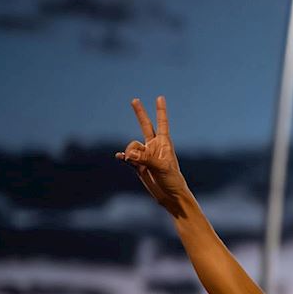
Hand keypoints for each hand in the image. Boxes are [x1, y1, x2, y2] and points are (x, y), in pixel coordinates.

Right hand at [114, 96, 191, 216]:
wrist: (170, 196)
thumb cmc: (172, 181)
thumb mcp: (162, 168)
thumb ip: (145, 159)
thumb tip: (128, 155)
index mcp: (164, 143)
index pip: (162, 123)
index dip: (160, 111)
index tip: (160, 97)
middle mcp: (154, 146)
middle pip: (145, 125)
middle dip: (139, 113)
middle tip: (134, 100)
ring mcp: (145, 155)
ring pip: (131, 146)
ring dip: (131, 153)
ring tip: (138, 164)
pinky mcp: (138, 165)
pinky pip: (126, 156)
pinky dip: (123, 156)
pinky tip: (120, 157)